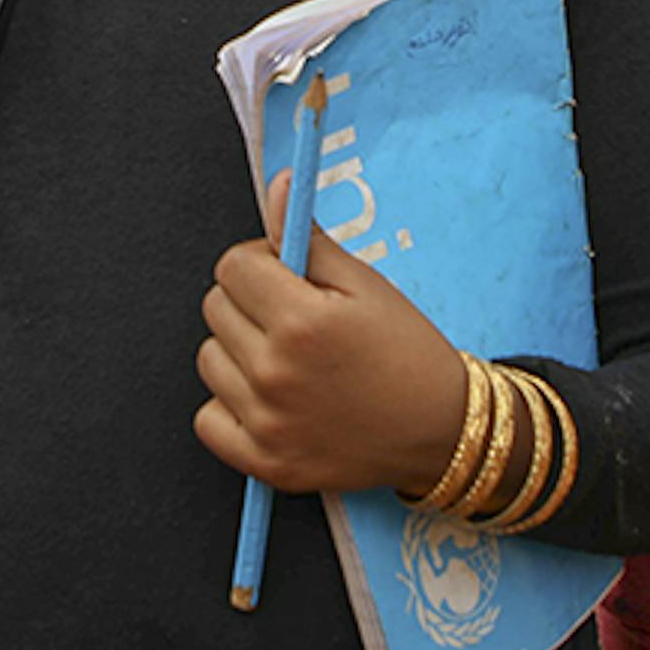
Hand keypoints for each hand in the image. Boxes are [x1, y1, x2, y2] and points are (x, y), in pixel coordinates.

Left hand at [195, 172, 471, 494]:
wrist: (441, 430)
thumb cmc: (407, 352)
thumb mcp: (365, 284)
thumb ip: (309, 238)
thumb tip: (276, 187)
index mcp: (301, 321)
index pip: (232, 266)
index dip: (260, 262)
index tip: (287, 276)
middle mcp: (275, 373)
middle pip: (215, 308)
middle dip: (248, 302)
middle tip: (293, 316)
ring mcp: (266, 422)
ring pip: (208, 359)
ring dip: (237, 351)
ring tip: (286, 358)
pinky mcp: (264, 462)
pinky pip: (207, 419)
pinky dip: (230, 406)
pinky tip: (269, 398)